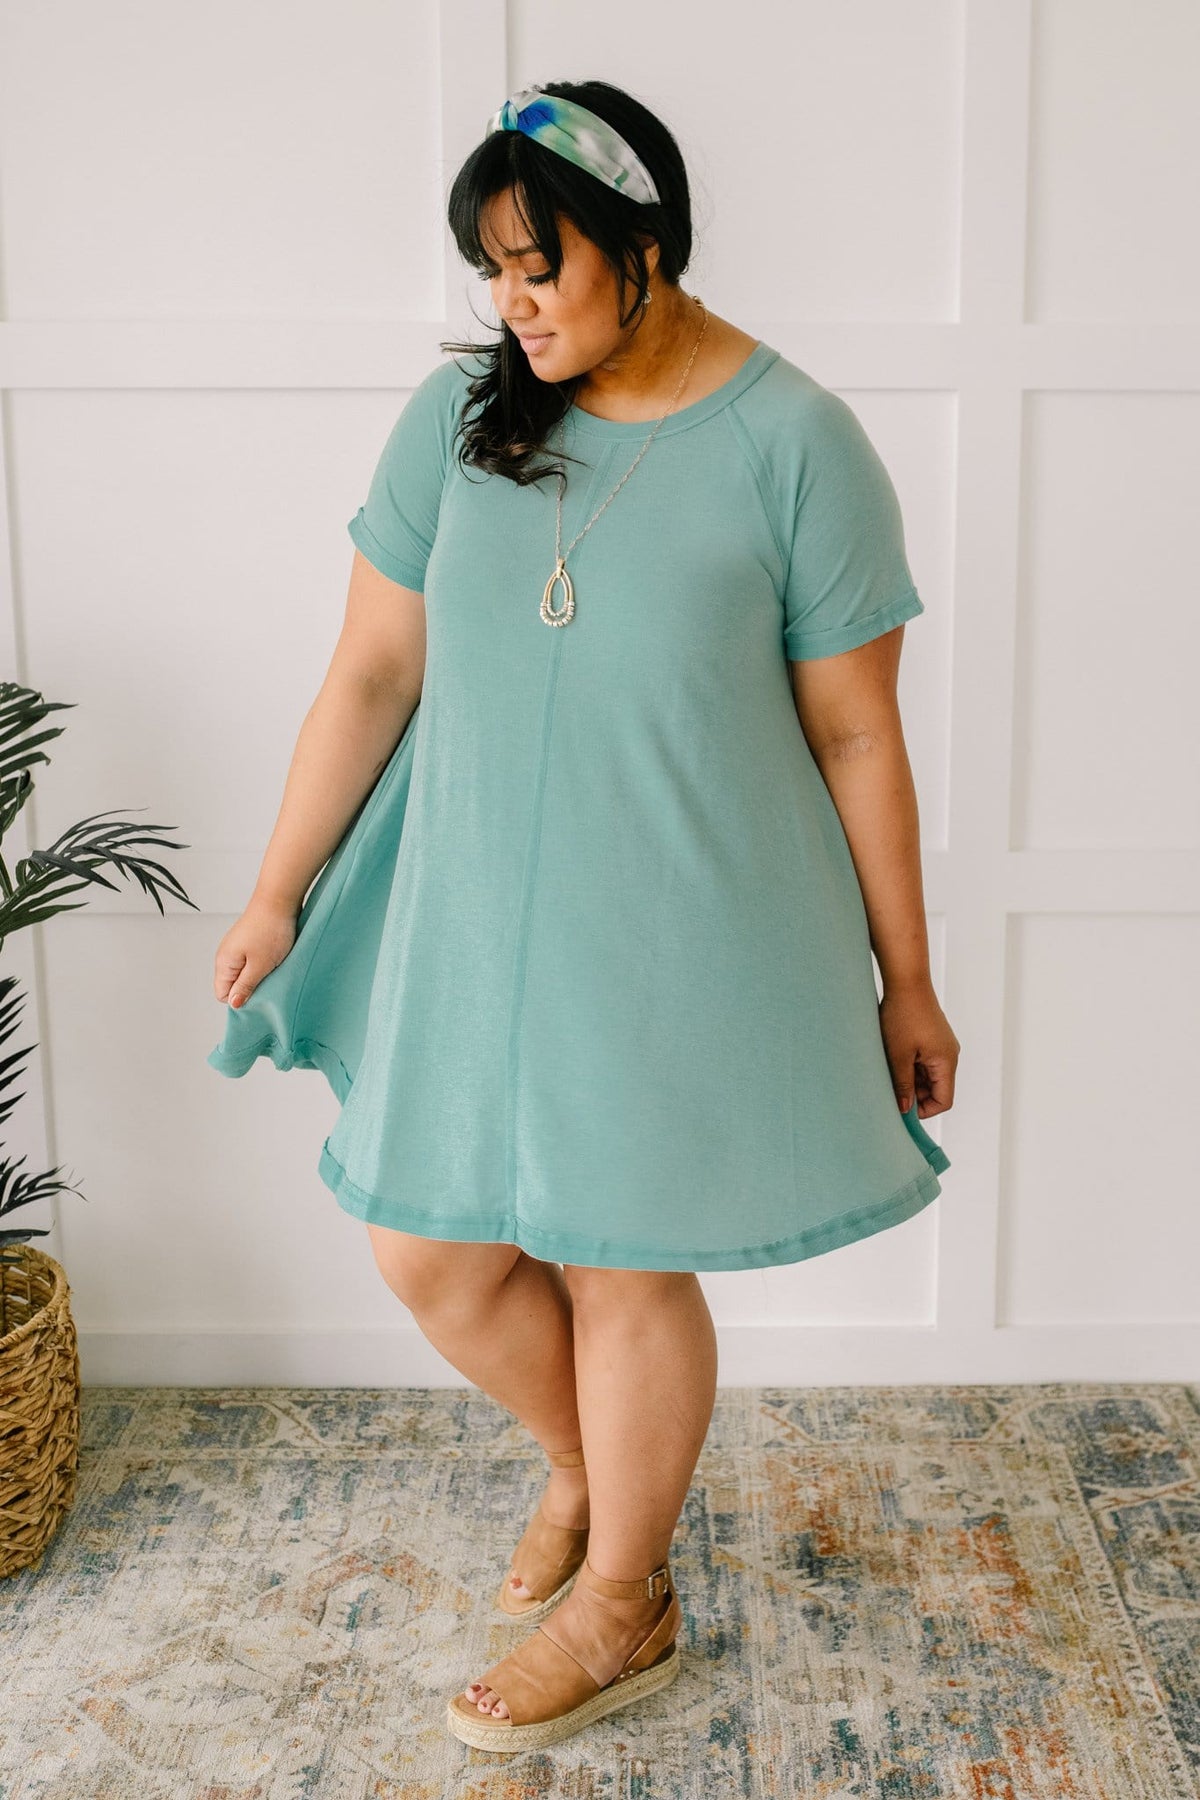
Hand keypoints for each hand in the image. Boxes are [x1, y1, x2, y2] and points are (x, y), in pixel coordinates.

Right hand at [213, 899, 298, 1009]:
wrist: (279, 900)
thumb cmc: (270, 930)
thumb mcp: (260, 966)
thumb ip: (245, 987)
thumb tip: (234, 1004)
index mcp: (223, 963)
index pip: (222, 994)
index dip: (240, 998)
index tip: (258, 993)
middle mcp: (225, 955)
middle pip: (233, 984)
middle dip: (250, 987)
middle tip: (267, 980)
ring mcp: (236, 947)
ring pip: (244, 972)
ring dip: (258, 974)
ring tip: (272, 966)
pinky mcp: (248, 941)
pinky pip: (252, 961)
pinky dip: (263, 963)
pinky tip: (274, 957)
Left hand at [878, 979, 958, 1119]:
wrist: (906, 980)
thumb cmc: (903, 1015)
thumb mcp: (899, 1056)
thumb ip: (903, 1085)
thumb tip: (904, 1109)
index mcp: (946, 1062)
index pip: (944, 1101)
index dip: (923, 1110)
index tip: (900, 1108)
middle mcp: (949, 1055)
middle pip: (936, 1089)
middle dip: (914, 1094)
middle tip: (889, 1089)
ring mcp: (941, 1046)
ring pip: (928, 1075)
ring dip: (910, 1079)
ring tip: (889, 1070)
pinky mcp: (932, 1038)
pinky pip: (924, 1061)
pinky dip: (910, 1066)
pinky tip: (893, 1058)